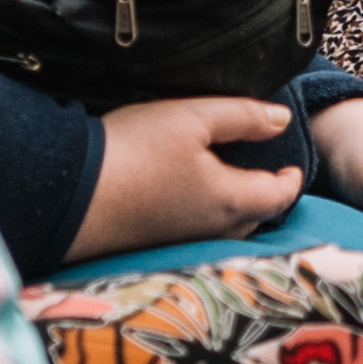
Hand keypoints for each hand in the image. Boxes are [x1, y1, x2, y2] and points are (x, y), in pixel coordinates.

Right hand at [82, 94, 309, 255]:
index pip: (278, 197)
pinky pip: (192, 233)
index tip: (295, 168)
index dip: (291, 181)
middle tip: (267, 176)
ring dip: (234, 209)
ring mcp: (179, 242)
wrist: (67, 196)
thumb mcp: (192, 118)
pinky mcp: (151, 245)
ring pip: (222, 229)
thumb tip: (282, 121)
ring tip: (230, 183)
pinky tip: (185, 196)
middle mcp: (211, 230)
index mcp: (229, 200)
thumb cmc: (135, 152)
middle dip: (265, 198)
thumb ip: (242, 117)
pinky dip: (203, 215)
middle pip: (253, 218)